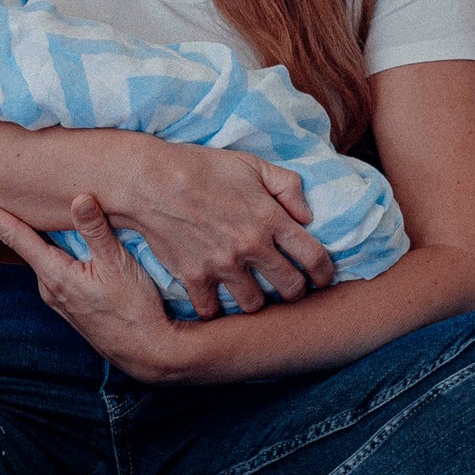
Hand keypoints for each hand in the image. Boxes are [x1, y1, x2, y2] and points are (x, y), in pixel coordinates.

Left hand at [0, 190, 187, 382]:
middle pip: (27, 242)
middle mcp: (48, 287)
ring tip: (49, 213)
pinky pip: (58, 269)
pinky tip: (76, 246)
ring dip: (46, 236)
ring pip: (46, 256)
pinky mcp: (71, 305)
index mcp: (54, 274)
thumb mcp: (119, 264)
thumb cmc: (135, 309)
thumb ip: (96, 230)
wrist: (147, 352)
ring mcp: (58, 299)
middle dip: (15, 218)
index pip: (12, 234)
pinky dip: (60, 253)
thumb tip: (77, 197)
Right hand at [111, 144, 333, 321]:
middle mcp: (251, 247)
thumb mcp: (252, 164)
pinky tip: (218, 299)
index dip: (325, 274)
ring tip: (254, 293)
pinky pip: (213, 310)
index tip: (322, 279)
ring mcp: (222, 266)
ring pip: (255, 305)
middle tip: (290, 288)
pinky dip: (217, 309)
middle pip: (290, 289)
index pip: (314, 257)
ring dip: (258, 301)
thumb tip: (307, 216)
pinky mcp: (195, 278)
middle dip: (296, 291)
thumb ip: (287, 186)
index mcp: (270, 219)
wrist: (150, 181)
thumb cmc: (201, 167)